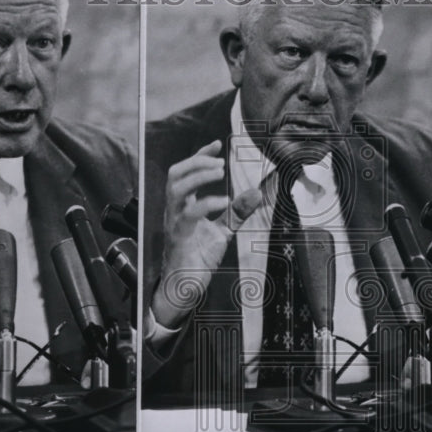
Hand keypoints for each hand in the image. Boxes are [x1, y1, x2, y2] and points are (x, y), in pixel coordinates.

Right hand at [151, 140, 261, 328]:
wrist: (185, 286)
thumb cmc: (198, 258)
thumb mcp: (223, 230)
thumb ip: (237, 212)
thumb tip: (256, 192)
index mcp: (183, 205)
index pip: (186, 172)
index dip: (200, 156)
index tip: (217, 144)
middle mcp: (175, 210)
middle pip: (175, 174)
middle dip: (196, 162)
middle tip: (220, 163)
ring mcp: (174, 222)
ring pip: (176, 189)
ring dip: (197, 176)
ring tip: (219, 173)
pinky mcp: (179, 237)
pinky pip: (189, 214)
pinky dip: (207, 203)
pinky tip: (224, 201)